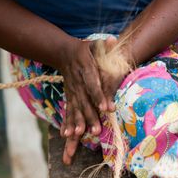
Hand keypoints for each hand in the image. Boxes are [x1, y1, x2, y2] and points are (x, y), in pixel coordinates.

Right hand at [59, 37, 119, 164]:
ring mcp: (72, 91)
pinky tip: (66, 135)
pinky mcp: (69, 97)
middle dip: (89, 116)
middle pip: (84, 102)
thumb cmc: (84, 49)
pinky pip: (68, 111)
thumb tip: (113, 41)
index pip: (93, 84)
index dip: (99, 96)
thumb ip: (104, 45)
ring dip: (77, 123)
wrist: (63, 53)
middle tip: (96, 130)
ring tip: (79, 135)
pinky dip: (67, 123)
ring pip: (75, 109)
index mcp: (85, 69)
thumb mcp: (94, 43)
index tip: (106, 108)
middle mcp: (77, 83)